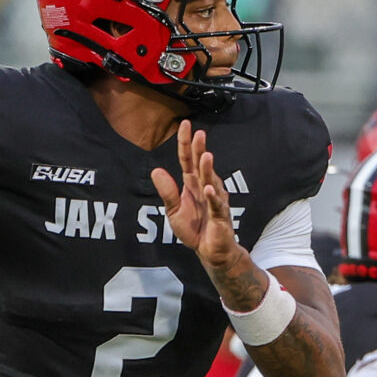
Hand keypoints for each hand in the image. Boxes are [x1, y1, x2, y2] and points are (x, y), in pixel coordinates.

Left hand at [151, 123, 242, 278]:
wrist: (209, 251)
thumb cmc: (194, 230)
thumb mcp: (173, 211)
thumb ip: (167, 192)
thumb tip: (156, 171)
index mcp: (192, 185)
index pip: (188, 160)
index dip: (186, 144)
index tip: (185, 125)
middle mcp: (204, 188)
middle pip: (201, 166)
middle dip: (200, 150)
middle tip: (199, 134)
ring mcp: (214, 200)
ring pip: (211, 182)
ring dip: (208, 170)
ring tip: (206, 156)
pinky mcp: (221, 216)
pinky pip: (217, 205)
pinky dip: (213, 198)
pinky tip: (208, 189)